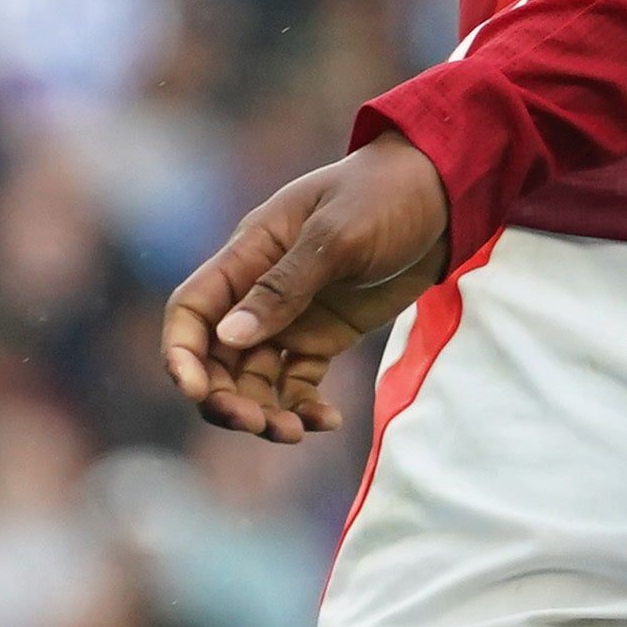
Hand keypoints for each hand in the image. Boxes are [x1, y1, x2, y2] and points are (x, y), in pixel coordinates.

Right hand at [160, 138, 452, 440]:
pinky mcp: (324, 335)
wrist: (444, 193)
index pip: (191, 310)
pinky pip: (297, 381)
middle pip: (216, 356)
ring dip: (263, 410)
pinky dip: (303, 406)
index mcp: (248, 254)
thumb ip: (285, 285)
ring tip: (294, 433)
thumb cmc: (386, 195)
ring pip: (253, 378)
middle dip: (224, 397)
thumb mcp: (338, 234)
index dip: (182, 354)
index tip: (195, 392)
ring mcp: (291, 316)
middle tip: (257, 424)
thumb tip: (231, 336)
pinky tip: (328, 421)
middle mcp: (258, 290)